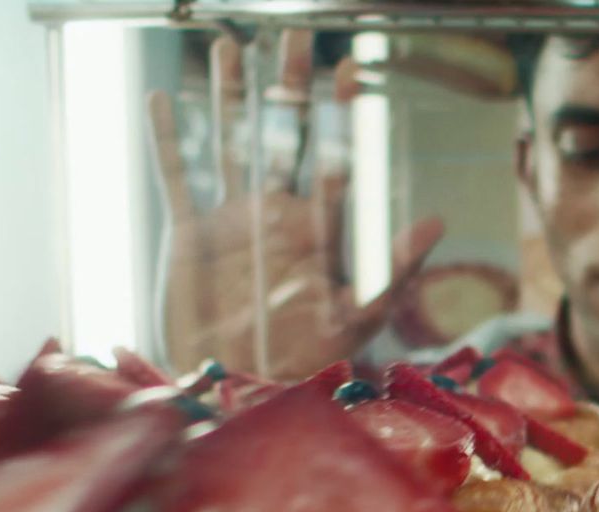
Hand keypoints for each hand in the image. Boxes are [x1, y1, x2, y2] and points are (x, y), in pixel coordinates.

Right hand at [146, 31, 442, 380]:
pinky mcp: (187, 237)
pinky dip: (166, 141)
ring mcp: (230, 223)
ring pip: (230, 144)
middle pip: (283, 136)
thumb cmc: (307, 359)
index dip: (342, 113)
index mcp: (317, 228)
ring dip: (227, 97)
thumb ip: (394, 267)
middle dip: (289, 88)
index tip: (351, 67)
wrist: (243, 388)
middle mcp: (275, 216)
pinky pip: (175, 179)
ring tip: (228, 47)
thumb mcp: (360, 315)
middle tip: (296, 37)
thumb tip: (438, 222)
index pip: (333, 156)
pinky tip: (160, 100)